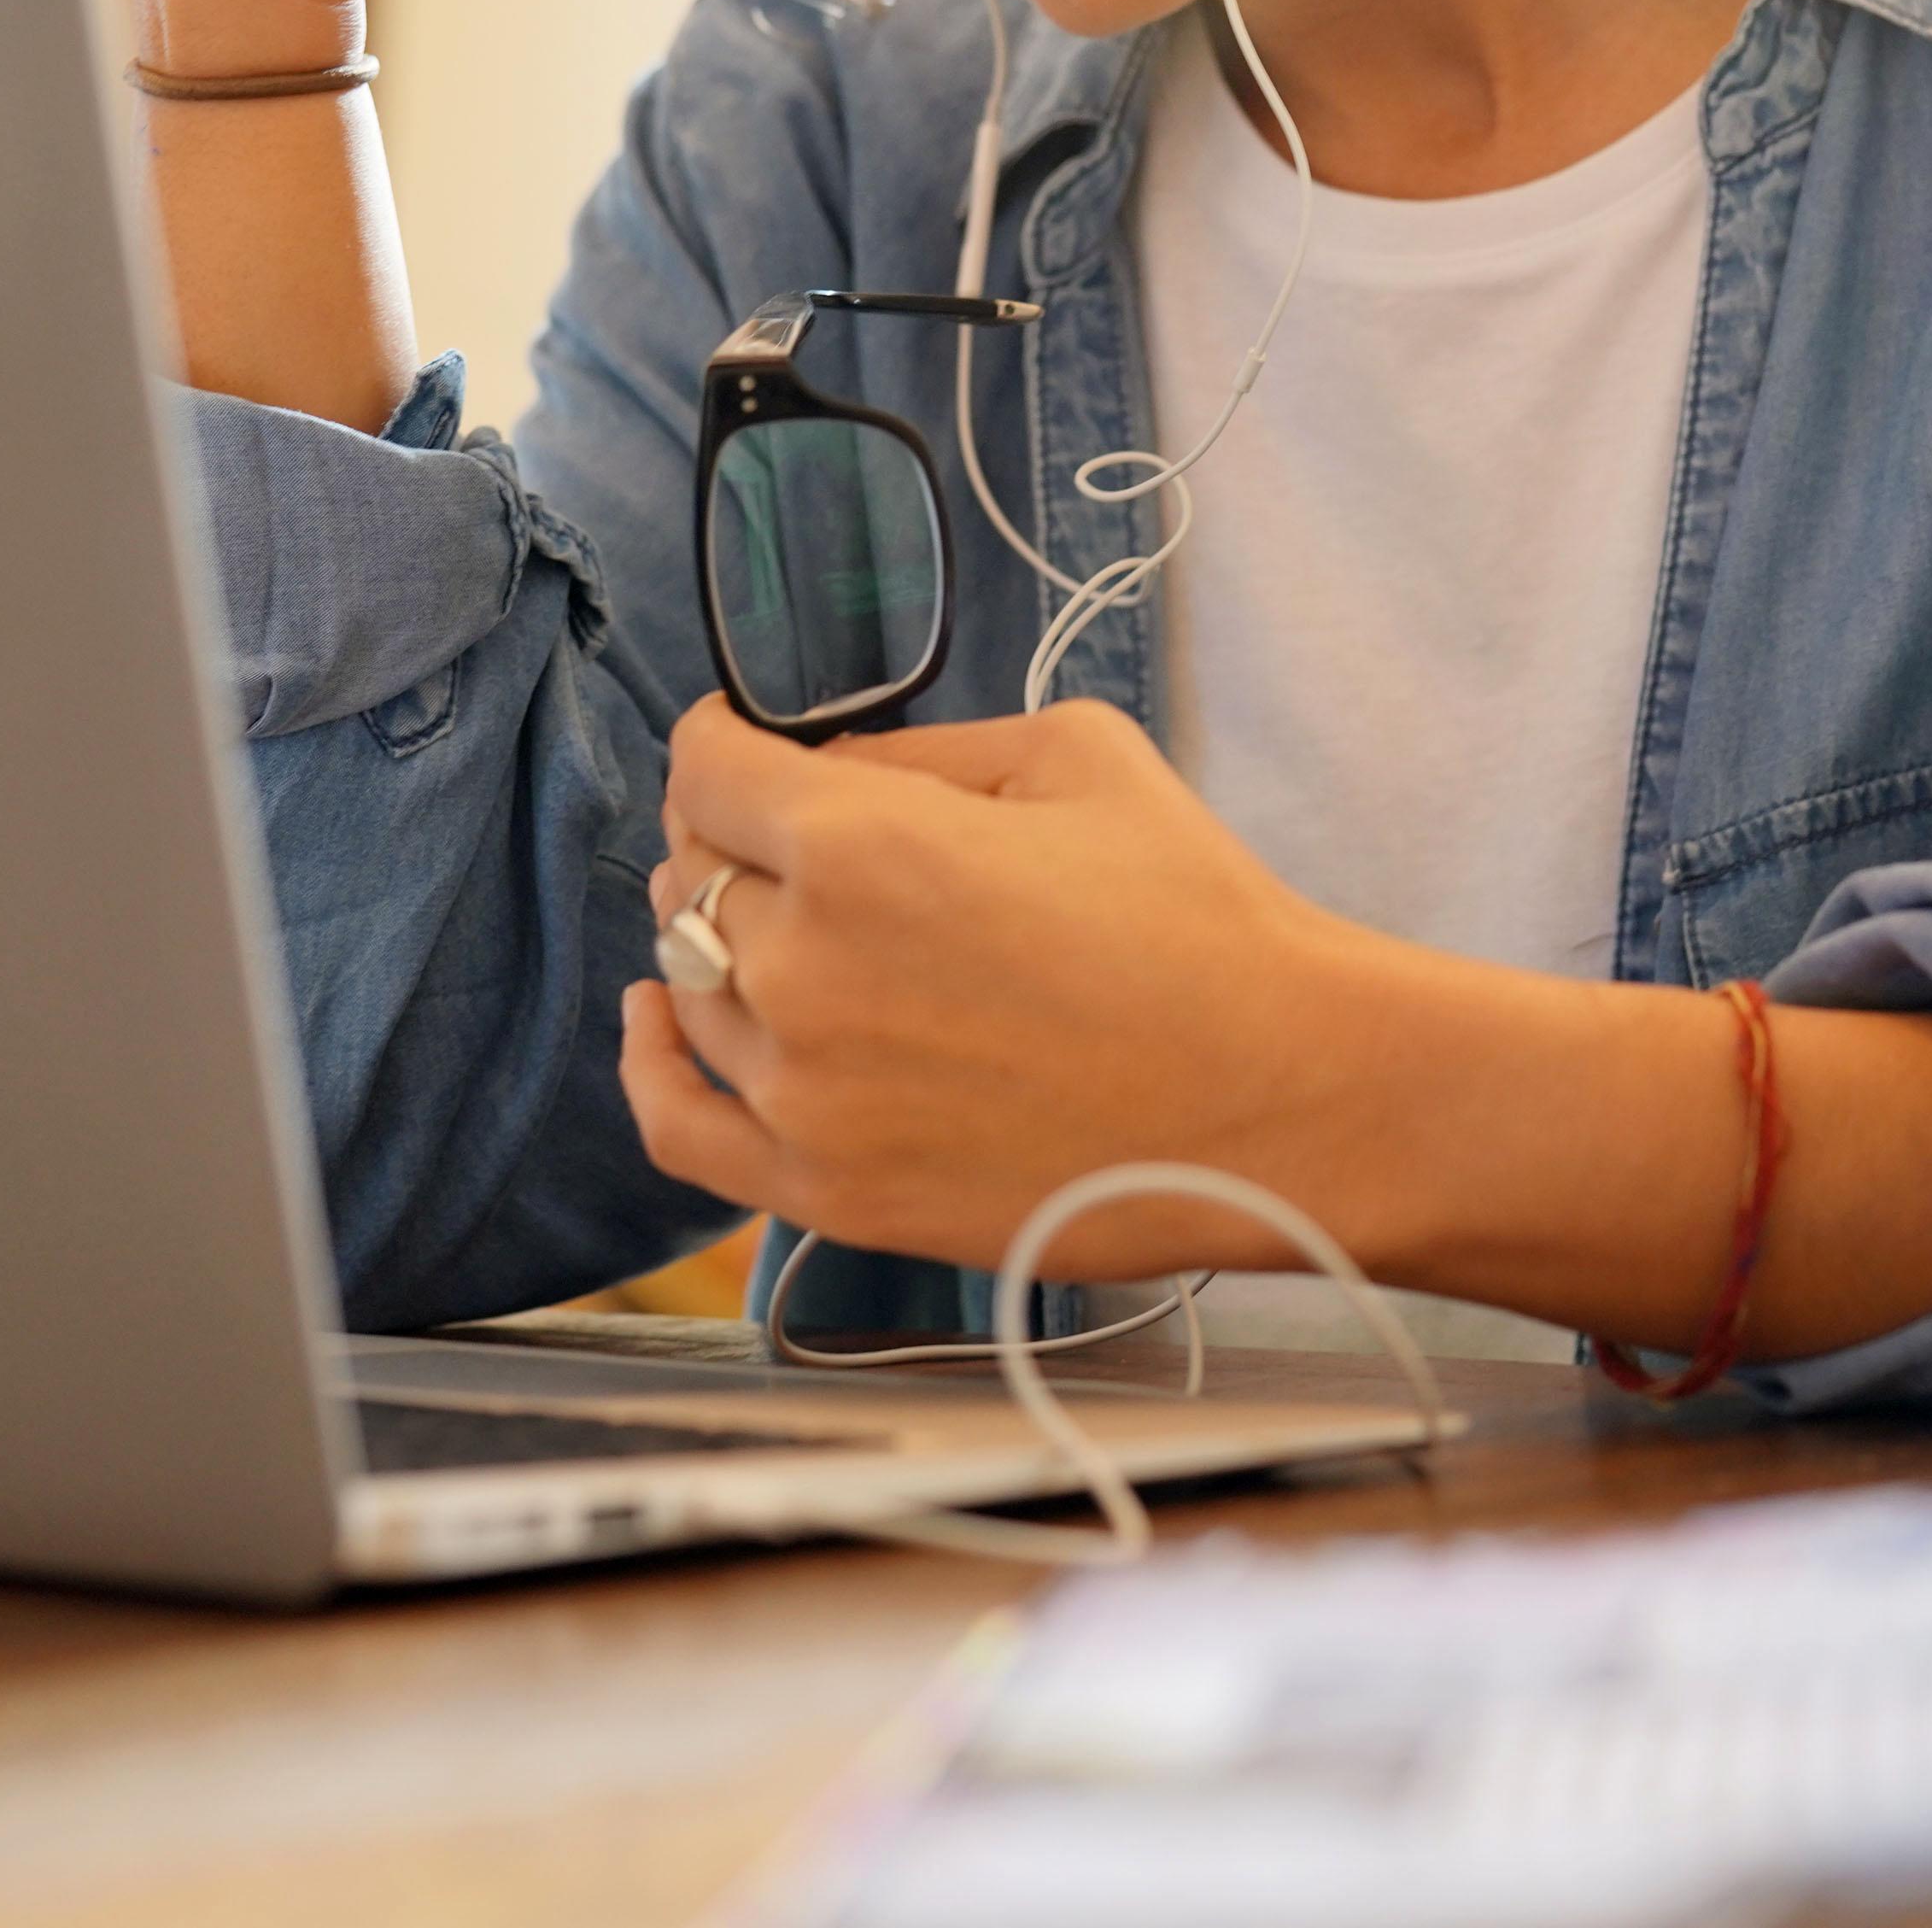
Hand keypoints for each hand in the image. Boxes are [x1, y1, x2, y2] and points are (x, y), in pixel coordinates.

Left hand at [620, 698, 1402, 1280]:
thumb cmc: (1198, 917)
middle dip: (738, 839)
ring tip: (798, 928)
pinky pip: (676, 1121)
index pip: (705, 768)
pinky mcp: (827, 1191)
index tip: (745, 742)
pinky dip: (650, 1062)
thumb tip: (825, 771)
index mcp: (859, 843)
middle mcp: (805, 967)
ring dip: (724, 942)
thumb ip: (920, 749)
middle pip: (692, 873)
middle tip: (808, 841)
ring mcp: (805, 1092)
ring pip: (687, 983)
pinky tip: (659, 1017)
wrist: (1281, 1097)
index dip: (721, 741)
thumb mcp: (1073, 754)